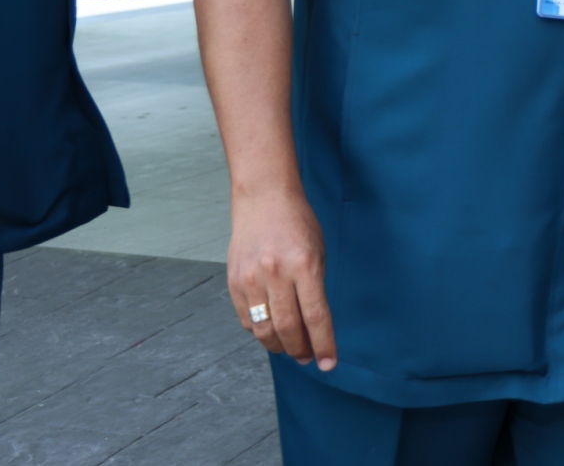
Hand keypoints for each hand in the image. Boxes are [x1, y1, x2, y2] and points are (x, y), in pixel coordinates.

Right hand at [228, 183, 336, 369]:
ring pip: (264, 330)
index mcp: (304, 265)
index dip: (324, 344)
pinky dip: (260, 332)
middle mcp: (276, 273)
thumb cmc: (299, 224)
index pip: (316, 316)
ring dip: (279, 347)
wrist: (263, 200)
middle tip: (309, 358)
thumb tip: (315, 327)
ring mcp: (251, 279)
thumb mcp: (319, 251)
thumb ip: (316, 287)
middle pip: (289, 328)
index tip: (329, 364)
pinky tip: (271, 333)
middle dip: (301, 350)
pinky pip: (247, 319)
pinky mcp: (234, 282)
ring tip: (291, 351)